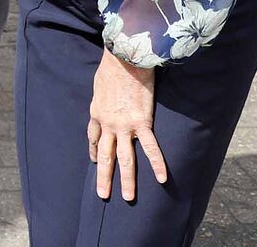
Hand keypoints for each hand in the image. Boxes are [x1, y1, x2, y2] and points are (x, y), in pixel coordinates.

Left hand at [87, 50, 166, 201]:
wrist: (124, 58)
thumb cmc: (112, 67)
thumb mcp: (99, 85)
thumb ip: (102, 97)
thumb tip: (105, 97)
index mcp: (97, 113)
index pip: (94, 138)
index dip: (95, 150)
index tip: (95, 161)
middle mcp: (108, 123)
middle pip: (105, 155)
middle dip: (104, 177)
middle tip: (103, 195)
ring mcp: (124, 125)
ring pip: (124, 158)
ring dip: (127, 179)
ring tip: (128, 197)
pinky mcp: (141, 121)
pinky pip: (150, 147)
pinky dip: (157, 164)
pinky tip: (163, 179)